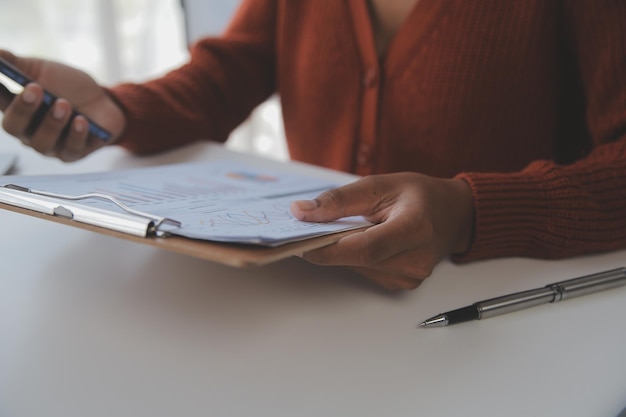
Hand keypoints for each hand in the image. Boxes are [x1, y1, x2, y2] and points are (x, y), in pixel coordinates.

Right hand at [0, 50, 124, 160]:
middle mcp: (28, 131)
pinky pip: (72, 148)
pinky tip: (81, 120)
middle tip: (35, 88)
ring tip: (64, 103)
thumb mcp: (42, 70)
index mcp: (16, 109)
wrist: (103, 100)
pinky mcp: (74, 152)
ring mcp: (51, 145)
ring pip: (42, 142)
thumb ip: (18, 63)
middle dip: (23, 108)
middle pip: (15, 127)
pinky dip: (76, 134)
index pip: (0, 104)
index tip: (1, 80)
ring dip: (52, 122)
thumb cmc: (67, 86)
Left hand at [290, 173, 473, 289]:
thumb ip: (339, 200)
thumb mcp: (379, 184)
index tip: (300, 241)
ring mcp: (411, 276)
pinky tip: (362, 239)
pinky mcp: (404, 284)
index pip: (364, 248)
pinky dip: (356, 257)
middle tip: (309, 229)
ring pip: (358, 267)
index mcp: (415, 228)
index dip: (328, 248)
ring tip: (343, 228)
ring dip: (342, 251)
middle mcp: (416, 259)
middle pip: (358, 259)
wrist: (453, 215)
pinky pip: (367, 272)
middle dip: (329, 246)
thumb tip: (301, 213)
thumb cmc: (420, 196)